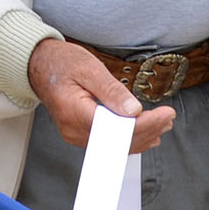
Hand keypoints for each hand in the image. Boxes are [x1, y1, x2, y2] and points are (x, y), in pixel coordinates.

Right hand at [27, 38, 174, 152]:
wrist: (40, 65)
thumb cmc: (61, 63)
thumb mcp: (89, 68)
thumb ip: (111, 91)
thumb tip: (133, 111)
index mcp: (74, 112)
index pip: (116, 130)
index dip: (144, 125)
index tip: (164, 115)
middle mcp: (74, 130)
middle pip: (118, 141)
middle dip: (148, 130)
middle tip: (168, 117)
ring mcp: (76, 135)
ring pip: (115, 145)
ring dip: (142, 135)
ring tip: (163, 123)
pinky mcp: (80, 134)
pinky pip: (108, 142)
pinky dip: (129, 137)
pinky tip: (146, 134)